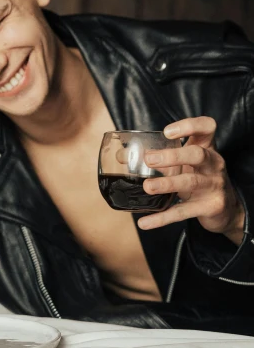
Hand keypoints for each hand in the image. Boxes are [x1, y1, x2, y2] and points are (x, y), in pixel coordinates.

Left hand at [137, 116, 245, 244]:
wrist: (226, 210)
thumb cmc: (200, 178)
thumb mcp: (184, 165)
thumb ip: (157, 159)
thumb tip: (121, 155)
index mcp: (207, 148)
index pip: (206, 127)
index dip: (189, 126)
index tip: (167, 132)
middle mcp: (213, 164)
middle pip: (197, 154)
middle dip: (173, 156)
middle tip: (149, 159)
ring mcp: (213, 185)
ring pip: (190, 182)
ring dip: (167, 184)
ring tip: (147, 187)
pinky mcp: (210, 206)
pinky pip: (183, 212)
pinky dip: (163, 218)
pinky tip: (145, 222)